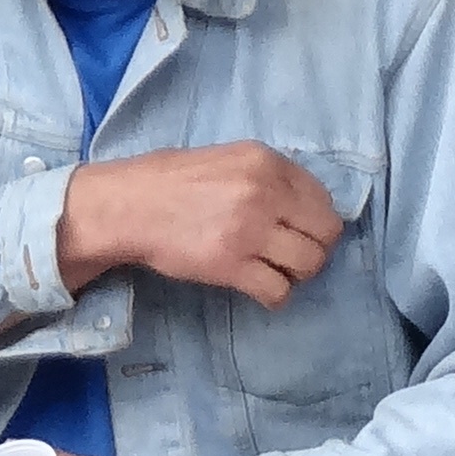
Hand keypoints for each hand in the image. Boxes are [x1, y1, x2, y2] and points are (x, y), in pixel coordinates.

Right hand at [57, 142, 340, 303]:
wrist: (128, 206)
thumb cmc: (172, 181)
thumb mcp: (227, 159)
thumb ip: (267, 177)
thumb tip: (303, 206)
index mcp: (266, 162)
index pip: (323, 198)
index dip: (317, 220)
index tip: (301, 230)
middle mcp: (264, 193)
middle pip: (326, 233)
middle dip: (316, 248)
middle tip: (294, 256)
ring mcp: (249, 231)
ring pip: (308, 263)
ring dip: (298, 274)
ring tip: (277, 272)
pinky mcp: (231, 266)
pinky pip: (278, 290)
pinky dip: (277, 296)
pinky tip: (264, 290)